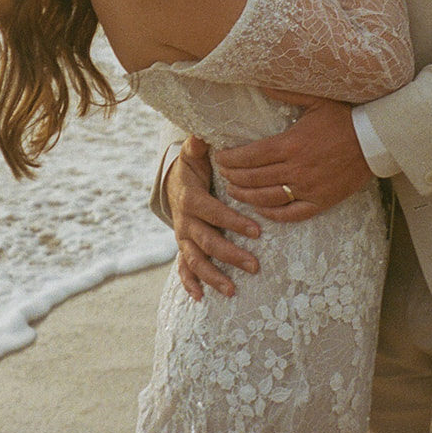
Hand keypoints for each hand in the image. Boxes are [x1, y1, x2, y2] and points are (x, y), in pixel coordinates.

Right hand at [163, 135, 260, 300]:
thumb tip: (203, 134)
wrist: (174, 182)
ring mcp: (183, 237)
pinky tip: (200, 298)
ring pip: (195, 260)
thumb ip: (199, 144)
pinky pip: (183, 268)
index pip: (212, 213)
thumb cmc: (194, 166)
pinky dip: (189, 283)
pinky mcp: (183, 247)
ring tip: (232, 290)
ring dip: (212, 276)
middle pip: (206, 242)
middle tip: (255, 266)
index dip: (233, 222)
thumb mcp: (194, 152)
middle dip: (230, 255)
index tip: (257, 231)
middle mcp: (185, 221)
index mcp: (191, 198)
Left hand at [215, 100, 372, 220]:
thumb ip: (286, 93)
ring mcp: (309, 187)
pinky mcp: (322, 200)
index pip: (250, 156)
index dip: (231, 159)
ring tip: (233, 191)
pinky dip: (273, 214)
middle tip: (221, 174)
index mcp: (291, 144)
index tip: (220, 158)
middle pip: (253, 178)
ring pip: (267, 197)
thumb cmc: (346, 118)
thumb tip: (262, 83)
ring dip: (246, 196)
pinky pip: (292, 213)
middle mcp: (296, 168)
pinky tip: (261, 209)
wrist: (375, 140)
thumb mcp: (316, 99)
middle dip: (232, 177)